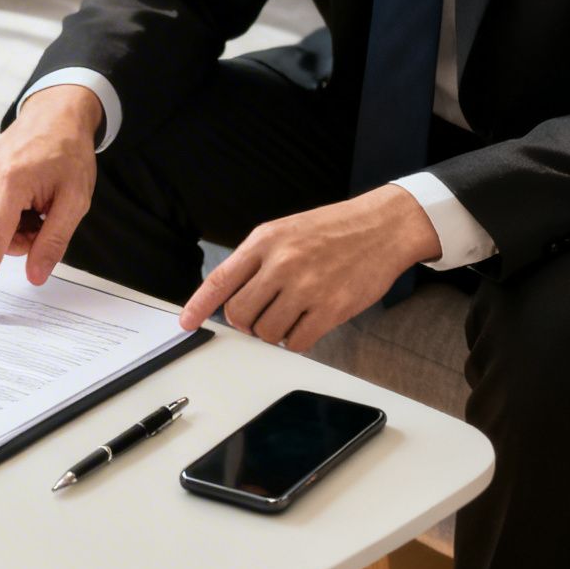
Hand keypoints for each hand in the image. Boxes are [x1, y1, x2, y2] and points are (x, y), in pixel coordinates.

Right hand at [0, 85, 102, 317]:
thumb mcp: (75, 200)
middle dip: (13, 244)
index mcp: (11, 182)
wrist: (51, 119)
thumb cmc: (67, 158)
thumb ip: (54, 241)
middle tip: (38, 221)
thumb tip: (35, 277)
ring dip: (1, 233)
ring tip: (25, 208)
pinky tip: (8, 203)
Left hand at [179, 185, 442, 350]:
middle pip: (239, 314)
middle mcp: (281, 263)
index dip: (198, 306)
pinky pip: (296, 342)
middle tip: (263, 313)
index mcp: (264, 241)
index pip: (220, 280)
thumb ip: (255, 260)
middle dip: (247, 321)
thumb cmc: (333, 230)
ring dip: (273, 332)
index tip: (186, 323)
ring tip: (290, 314)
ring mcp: (306, 287)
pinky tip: (307, 323)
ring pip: (266, 332)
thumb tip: (228, 296)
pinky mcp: (331, 308)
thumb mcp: (285, 231)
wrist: (383, 226)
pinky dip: (296, 340)